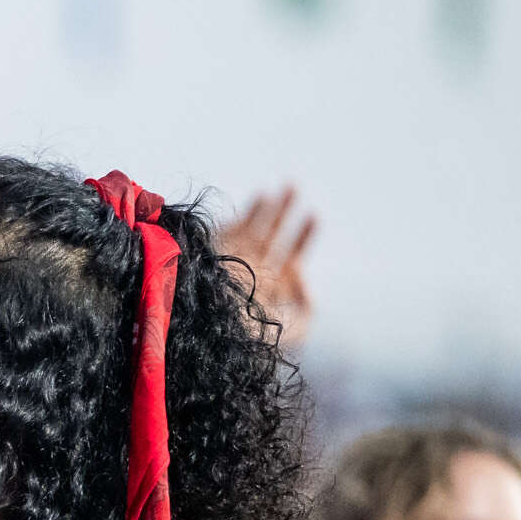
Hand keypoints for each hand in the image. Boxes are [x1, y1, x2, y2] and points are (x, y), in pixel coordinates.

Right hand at [214, 186, 318, 356]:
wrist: (207, 323)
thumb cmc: (245, 333)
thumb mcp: (288, 333)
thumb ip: (306, 314)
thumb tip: (305, 284)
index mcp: (266, 291)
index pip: (289, 261)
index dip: (304, 238)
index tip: (314, 216)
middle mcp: (251, 272)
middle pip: (274, 241)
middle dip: (290, 220)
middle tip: (303, 198)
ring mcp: (234, 258)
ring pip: (259, 228)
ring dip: (276, 208)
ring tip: (292, 186)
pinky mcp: (219, 248)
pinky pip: (240, 226)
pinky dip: (254, 211)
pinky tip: (266, 195)